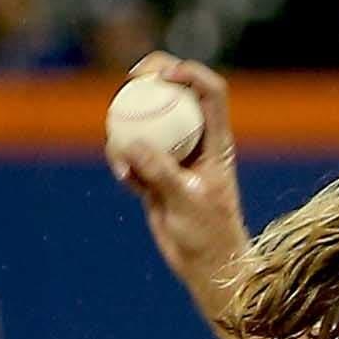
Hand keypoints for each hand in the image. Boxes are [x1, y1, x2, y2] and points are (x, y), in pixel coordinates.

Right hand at [112, 52, 248, 304]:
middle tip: (131, 79)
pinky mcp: (153, 174)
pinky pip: (130, 154)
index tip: (164, 73)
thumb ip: (161, 172)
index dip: (190, 72)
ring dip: (127, 128)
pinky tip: (125, 180)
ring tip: (122, 158)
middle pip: (175, 94)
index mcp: (216, 140)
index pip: (210, 92)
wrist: (204, 266)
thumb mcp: (187, 203)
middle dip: (152, 77)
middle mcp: (195, 142)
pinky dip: (123, 161)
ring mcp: (173, 156)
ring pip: (146, 123)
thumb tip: (130, 143)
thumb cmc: (209, 236)